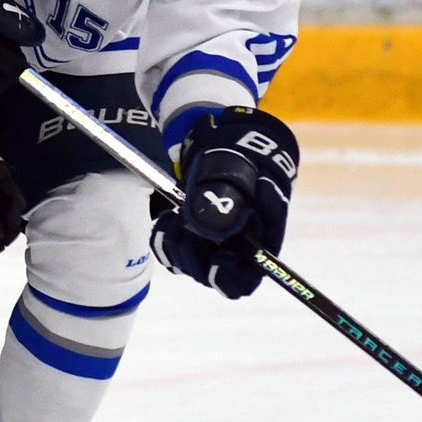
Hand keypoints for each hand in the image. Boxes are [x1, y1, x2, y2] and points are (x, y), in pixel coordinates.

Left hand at [150, 106, 297, 298]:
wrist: (223, 140)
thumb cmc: (243, 158)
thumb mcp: (240, 175)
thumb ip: (233, 205)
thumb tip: (219, 233)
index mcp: (256, 243)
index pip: (243, 281)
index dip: (226, 277)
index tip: (214, 257)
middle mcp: (233, 249)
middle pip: (209, 276)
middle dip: (192, 255)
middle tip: (186, 227)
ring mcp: (209, 242)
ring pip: (187, 263)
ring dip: (176, 244)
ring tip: (176, 216)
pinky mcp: (188, 233)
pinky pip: (171, 249)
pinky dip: (165, 236)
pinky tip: (168, 217)